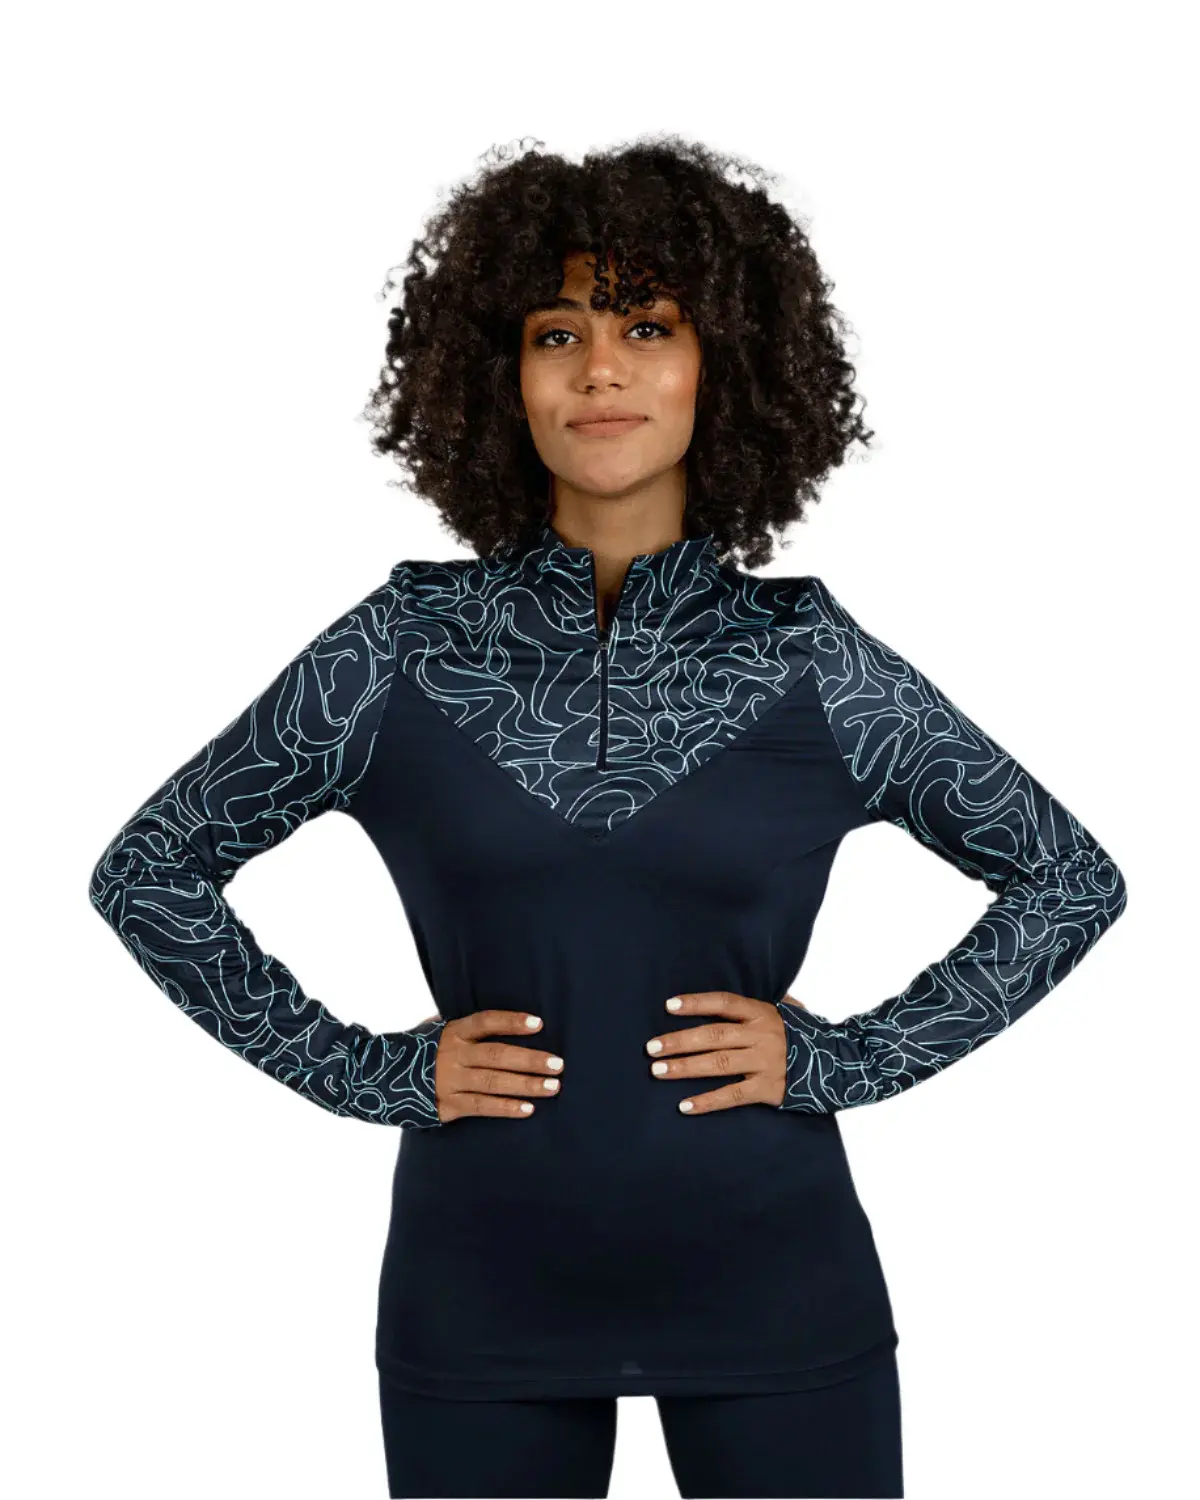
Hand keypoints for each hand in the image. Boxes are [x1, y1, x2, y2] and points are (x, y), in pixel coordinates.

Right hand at [434, 1011, 563, 1122]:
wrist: (383, 1079)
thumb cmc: (422, 1051)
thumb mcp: (435, 1029)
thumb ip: (462, 1025)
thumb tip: (495, 1019)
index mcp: (453, 1032)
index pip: (485, 1022)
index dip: (511, 1022)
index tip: (538, 1024)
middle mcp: (453, 1055)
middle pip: (497, 1055)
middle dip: (530, 1059)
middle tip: (558, 1064)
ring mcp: (450, 1081)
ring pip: (493, 1082)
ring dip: (526, 1085)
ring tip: (552, 1086)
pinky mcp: (448, 1105)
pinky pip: (482, 1106)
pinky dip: (506, 1107)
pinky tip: (528, 1109)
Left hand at [645, 991, 807, 1113]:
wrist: (844, 1065)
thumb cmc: (810, 1034)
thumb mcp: (792, 1010)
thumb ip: (767, 1000)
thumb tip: (747, 984)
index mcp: (763, 1013)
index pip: (724, 1003)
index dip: (696, 1003)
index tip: (669, 1006)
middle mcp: (761, 1035)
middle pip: (713, 1035)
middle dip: (679, 1040)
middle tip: (651, 1047)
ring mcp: (764, 1062)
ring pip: (717, 1064)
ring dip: (685, 1067)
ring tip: (658, 1070)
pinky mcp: (768, 1089)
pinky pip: (732, 1095)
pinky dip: (707, 1102)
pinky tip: (684, 1106)